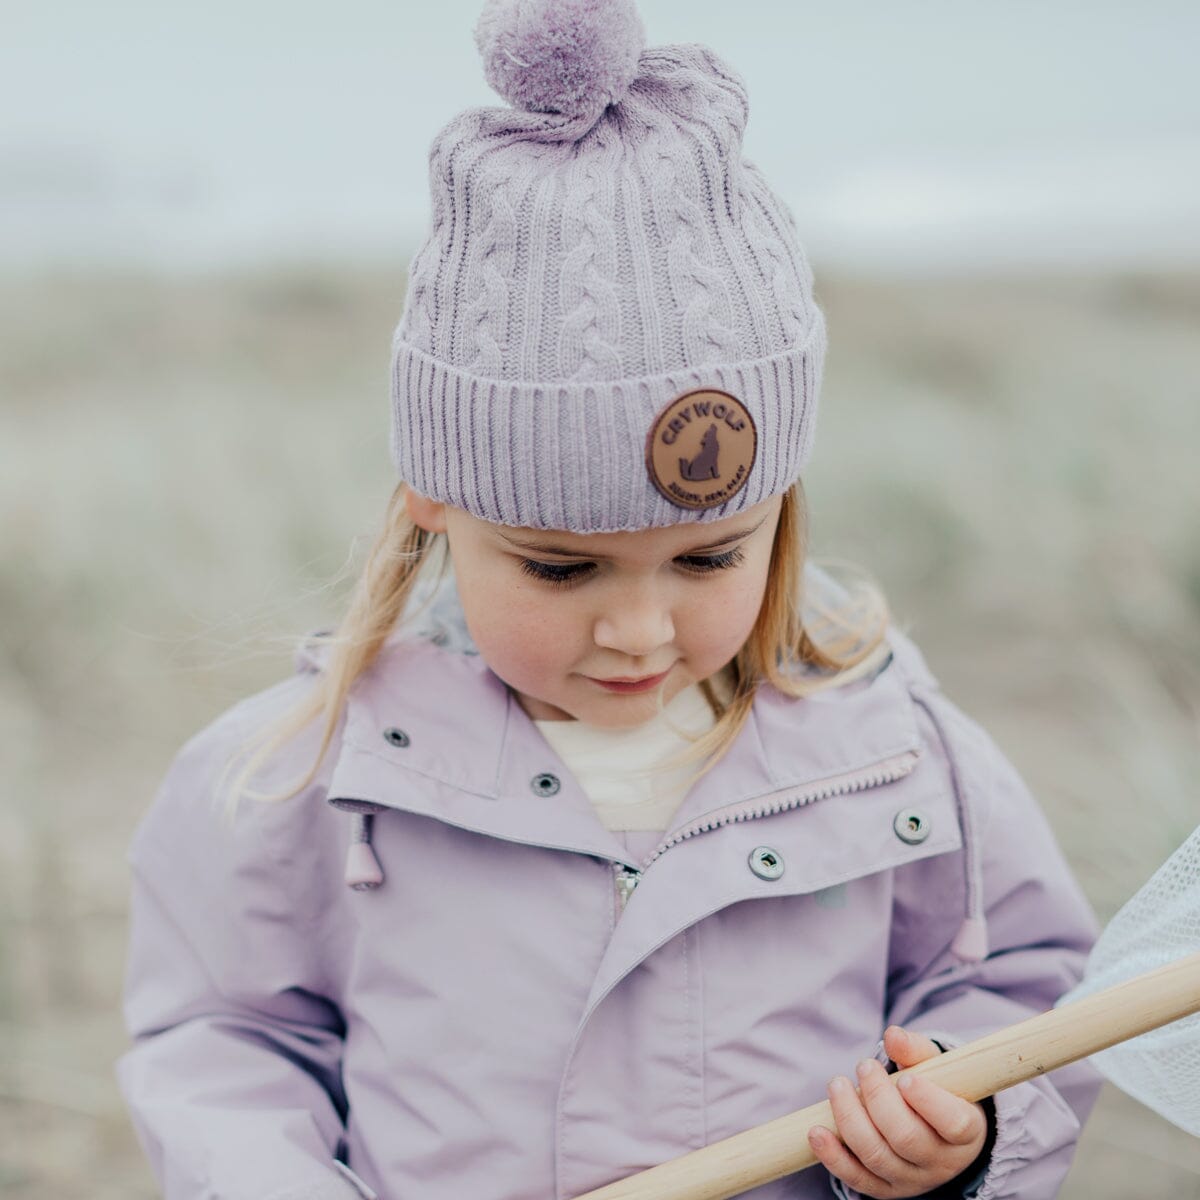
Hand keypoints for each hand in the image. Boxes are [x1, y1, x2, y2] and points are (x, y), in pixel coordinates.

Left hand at [807, 1025, 989, 1198]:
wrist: (940, 1133)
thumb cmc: (939, 1091)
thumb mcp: (938, 1068)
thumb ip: (917, 1050)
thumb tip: (893, 1035)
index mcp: (966, 1131)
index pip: (953, 1123)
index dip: (928, 1101)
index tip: (906, 1078)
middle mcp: (941, 1162)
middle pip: (906, 1138)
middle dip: (878, 1099)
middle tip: (864, 1066)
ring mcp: (912, 1180)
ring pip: (877, 1157)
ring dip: (850, 1119)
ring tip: (837, 1085)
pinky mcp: (885, 1189)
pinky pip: (857, 1179)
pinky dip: (833, 1157)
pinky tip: (816, 1132)